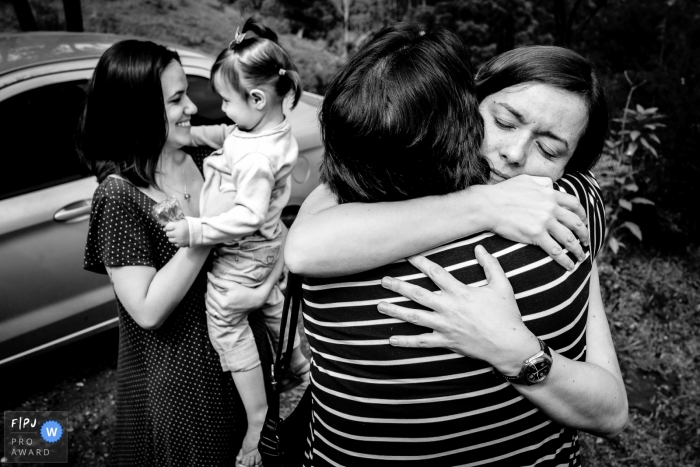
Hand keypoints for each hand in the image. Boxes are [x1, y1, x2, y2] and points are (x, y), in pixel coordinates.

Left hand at [164, 219, 189, 246]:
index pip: (167, 227)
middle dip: (170, 232)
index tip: (170, 227)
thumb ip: (174, 223)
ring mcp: (179, 239)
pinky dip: (177, 242)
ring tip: (177, 235)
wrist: (199, 232)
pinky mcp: (181, 244)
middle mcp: (177, 233)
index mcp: (177, 226)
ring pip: (170, 240)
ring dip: (172, 238)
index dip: (168, 227)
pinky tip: (180, 239)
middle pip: (167, 234)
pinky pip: (175, 244)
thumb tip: (164, 228)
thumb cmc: (190, 225)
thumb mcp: (182, 221)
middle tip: (174, 231)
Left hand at [204, 259, 285, 319]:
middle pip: (209, 292)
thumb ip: (269, 276)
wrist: (256, 314)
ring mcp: (222, 313)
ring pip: (208, 301)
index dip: (211, 278)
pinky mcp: (221, 319)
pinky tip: (212, 299)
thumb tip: (280, 263)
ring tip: (210, 289)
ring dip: (207, 294)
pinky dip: (209, 305)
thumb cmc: (257, 297)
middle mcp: (224, 305)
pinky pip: (209, 311)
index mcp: (231, 295)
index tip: (209, 274)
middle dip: (208, 286)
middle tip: (210, 281)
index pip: (214, 283)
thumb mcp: (263, 288)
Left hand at [377, 245, 538, 373]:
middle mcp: (449, 308)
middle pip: (418, 294)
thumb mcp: (502, 285)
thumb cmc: (507, 314)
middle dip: (399, 286)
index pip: (436, 273)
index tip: (407, 255)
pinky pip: (422, 342)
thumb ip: (490, 265)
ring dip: (396, 311)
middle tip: (384, 281)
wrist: (509, 345)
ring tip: (379, 306)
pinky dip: (406, 342)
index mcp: (461, 293)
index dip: (420, 263)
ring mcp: (445, 326)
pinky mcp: (446, 342)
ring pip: (415, 317)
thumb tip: (479, 247)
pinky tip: (391, 339)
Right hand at [482, 174, 588, 270]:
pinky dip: (565, 260)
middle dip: (585, 235)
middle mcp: (551, 208)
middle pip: (576, 223)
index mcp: (550, 194)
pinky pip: (556, 250)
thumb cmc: (502, 192)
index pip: (575, 204)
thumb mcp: (525, 180)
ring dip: (578, 250)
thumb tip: (551, 185)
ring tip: (581, 258)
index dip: (583, 215)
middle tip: (587, 242)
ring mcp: (544, 222)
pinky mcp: (536, 235)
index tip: (584, 222)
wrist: (488, 205)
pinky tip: (569, 266)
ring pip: (569, 238)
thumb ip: (541, 182)